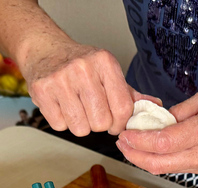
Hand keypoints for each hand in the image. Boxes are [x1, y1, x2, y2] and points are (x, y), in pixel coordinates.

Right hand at [22, 42, 158, 135]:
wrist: (44, 50)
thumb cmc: (80, 64)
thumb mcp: (108, 72)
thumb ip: (130, 93)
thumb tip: (155, 106)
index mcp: (105, 62)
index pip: (123, 108)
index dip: (121, 123)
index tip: (116, 124)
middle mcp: (83, 68)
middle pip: (101, 122)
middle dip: (99, 124)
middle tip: (92, 112)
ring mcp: (60, 79)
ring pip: (80, 128)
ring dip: (80, 125)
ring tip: (76, 108)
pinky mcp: (42, 90)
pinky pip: (60, 126)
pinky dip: (62, 121)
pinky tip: (61, 106)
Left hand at [116, 90, 197, 174]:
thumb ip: (180, 110)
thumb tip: (158, 119)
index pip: (163, 143)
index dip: (138, 141)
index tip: (125, 133)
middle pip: (158, 163)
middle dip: (134, 155)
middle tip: (121, 142)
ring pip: (164, 169)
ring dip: (143, 159)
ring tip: (130, 144)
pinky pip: (173, 167)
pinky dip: (156, 160)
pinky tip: (148, 149)